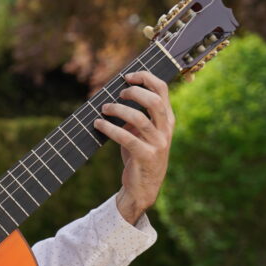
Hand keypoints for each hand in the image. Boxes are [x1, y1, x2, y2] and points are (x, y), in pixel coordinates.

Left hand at [94, 71, 174, 224]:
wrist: (143, 188)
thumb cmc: (139, 156)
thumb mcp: (140, 133)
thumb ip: (135, 116)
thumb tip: (114, 97)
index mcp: (167, 120)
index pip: (162, 90)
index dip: (146, 78)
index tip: (128, 76)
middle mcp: (166, 130)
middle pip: (154, 101)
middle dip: (134, 92)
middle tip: (118, 94)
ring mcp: (158, 144)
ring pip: (139, 118)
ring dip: (118, 110)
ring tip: (104, 108)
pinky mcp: (146, 156)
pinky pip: (127, 138)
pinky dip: (110, 128)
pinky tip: (98, 124)